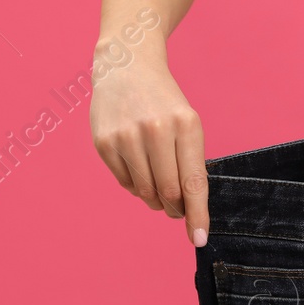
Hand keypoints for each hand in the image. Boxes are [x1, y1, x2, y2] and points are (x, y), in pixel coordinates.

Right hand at [88, 46, 209, 245]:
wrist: (126, 65)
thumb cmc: (164, 101)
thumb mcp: (187, 122)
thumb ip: (188, 162)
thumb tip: (185, 208)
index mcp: (186, 124)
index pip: (193, 182)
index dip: (197, 215)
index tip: (199, 239)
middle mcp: (156, 130)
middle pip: (168, 192)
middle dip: (176, 208)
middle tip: (177, 210)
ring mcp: (126, 137)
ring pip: (145, 191)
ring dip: (155, 199)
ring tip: (158, 187)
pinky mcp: (104, 142)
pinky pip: (124, 182)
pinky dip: (135, 185)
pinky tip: (138, 168)